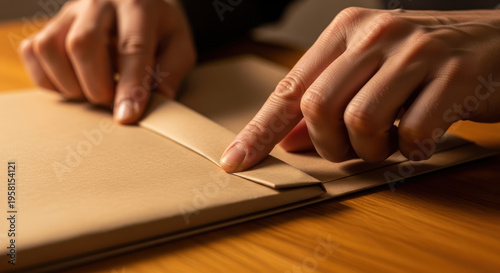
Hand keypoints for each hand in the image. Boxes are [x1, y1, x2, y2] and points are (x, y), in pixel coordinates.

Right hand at [19, 0, 195, 123]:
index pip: (132, 48)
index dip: (129, 86)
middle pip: (82, 45)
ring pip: (50, 48)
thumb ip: (171, 73)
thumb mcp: (179, 47)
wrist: (138, 3)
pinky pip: (33, 52)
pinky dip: (48, 78)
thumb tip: (156, 102)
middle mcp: (99, 2)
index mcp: (138, 6)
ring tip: (92, 89)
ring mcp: (70, 11)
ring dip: (70, 83)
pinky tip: (73, 82)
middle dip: (97, 87)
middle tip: (111, 101)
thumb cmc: (160, 31)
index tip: (126, 117)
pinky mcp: (50, 23)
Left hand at [220, 7, 499, 171]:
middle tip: (353, 148)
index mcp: (345, 30)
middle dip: (330, 145)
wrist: (499, 44)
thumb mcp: (367, 74)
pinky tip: (422, 136)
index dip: (259, 131)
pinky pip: (411, 135)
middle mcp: (375, 33)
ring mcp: (416, 50)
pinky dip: (411, 151)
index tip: (235, 162)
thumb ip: (326, 102)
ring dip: (372, 150)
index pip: (289, 89)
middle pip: (318, 108)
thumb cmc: (423, 64)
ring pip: (360, 123)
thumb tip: (289, 141)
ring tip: (391, 140)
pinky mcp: (455, 73)